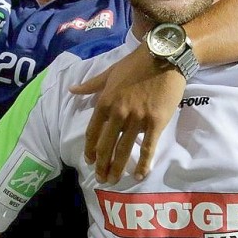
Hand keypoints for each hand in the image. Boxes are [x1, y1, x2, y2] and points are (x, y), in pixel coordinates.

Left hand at [69, 44, 184, 182]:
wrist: (165, 56)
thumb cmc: (137, 63)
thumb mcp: (110, 72)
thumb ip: (91, 85)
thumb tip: (71, 89)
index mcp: (105, 102)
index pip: (93, 132)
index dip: (90, 149)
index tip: (89, 161)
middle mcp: (119, 113)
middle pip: (106, 145)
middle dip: (101, 165)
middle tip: (101, 178)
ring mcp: (137, 119)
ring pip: (124, 149)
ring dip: (117, 168)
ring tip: (113, 180)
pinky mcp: (155, 122)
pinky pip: (148, 147)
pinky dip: (142, 163)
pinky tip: (139, 175)